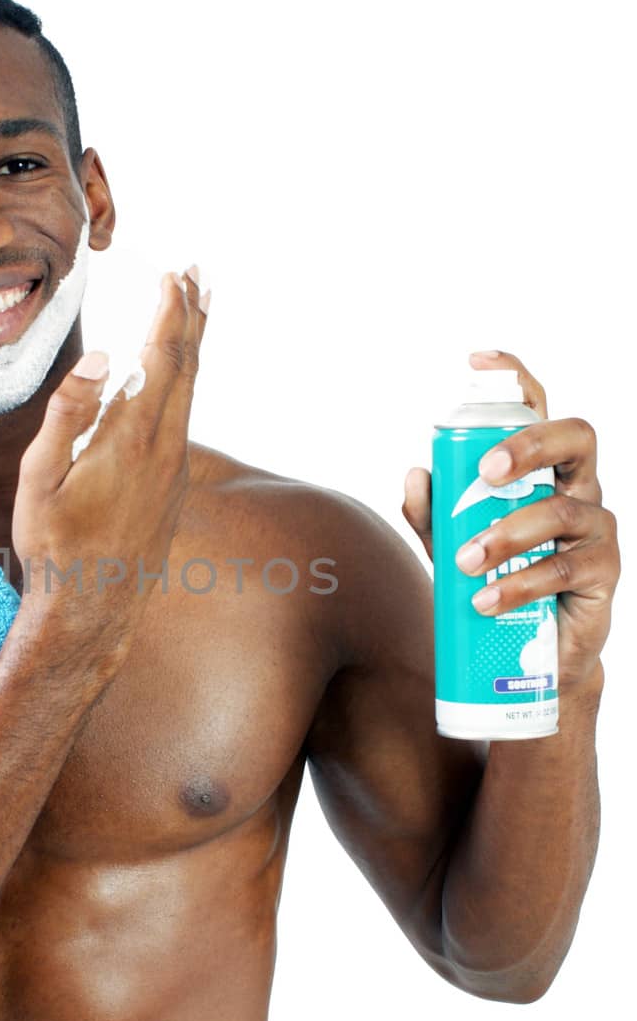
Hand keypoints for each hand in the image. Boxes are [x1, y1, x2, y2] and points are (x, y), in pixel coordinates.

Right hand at [12, 266, 209, 669]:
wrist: (92, 611)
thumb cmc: (55, 547)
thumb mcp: (41, 479)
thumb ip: (70, 413)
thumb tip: (105, 357)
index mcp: (132, 438)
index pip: (162, 357)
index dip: (172, 312)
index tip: (179, 274)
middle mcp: (165, 449)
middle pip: (188, 367)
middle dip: (192, 316)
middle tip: (199, 275)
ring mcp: (174, 470)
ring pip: (190, 393)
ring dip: (192, 347)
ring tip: (195, 312)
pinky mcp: (172, 488)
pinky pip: (184, 419)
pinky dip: (184, 382)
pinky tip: (175, 379)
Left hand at [402, 350, 619, 692]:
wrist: (531, 657)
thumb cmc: (496, 582)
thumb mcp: (452, 546)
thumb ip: (433, 513)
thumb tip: (416, 474)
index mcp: (544, 471)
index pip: (538, 410)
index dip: (515, 378)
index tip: (477, 362)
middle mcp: (578, 488)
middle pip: (575, 439)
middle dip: (529, 445)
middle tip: (485, 470)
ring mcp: (596, 528)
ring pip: (561, 510)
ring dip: (506, 534)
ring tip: (465, 563)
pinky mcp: (604, 573)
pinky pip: (565, 568)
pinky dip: (519, 583)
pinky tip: (487, 599)